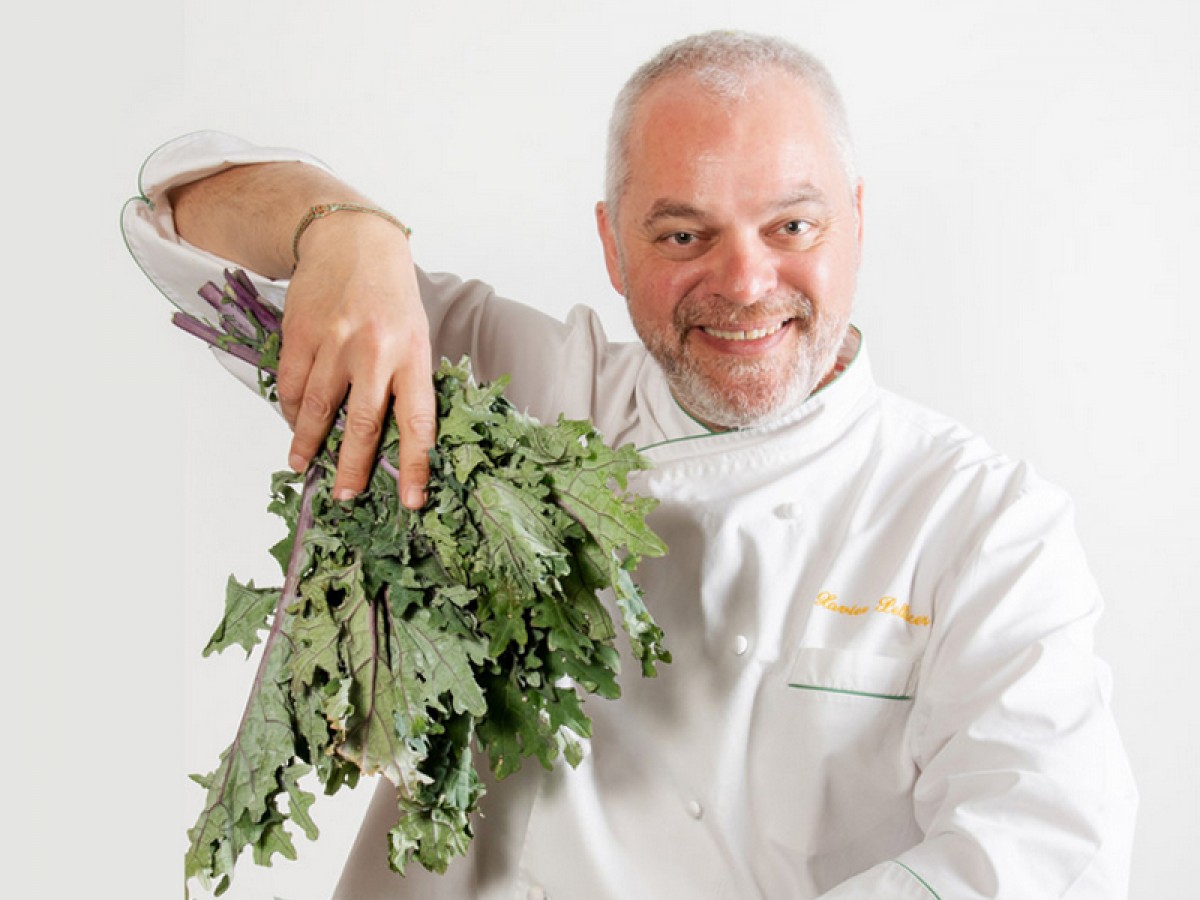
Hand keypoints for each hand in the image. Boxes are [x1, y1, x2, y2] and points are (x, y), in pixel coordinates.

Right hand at [277, 213, 434, 508]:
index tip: (413, 500)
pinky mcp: (300, 333)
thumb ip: (407, 380)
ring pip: (318, 409)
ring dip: (309, 443)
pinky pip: (291, 385)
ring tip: (302, 466)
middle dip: (352, 468)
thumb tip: (397, 437)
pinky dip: (292, 410)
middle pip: (363, 424)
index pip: (418, 421)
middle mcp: (374, 351)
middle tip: (345, 496)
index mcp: (413, 354)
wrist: (352, 240)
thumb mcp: (416, 334)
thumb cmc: (391, 295)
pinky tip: (294, 423)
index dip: (416, 465)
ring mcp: (334, 342)